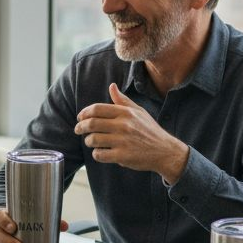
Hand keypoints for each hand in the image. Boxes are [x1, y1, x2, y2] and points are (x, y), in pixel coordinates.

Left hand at [75, 83, 189, 181]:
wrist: (165, 151)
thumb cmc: (150, 130)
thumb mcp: (139, 112)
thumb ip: (123, 100)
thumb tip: (112, 86)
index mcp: (126, 113)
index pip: (97, 109)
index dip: (84, 113)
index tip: (80, 117)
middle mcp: (124, 125)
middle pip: (92, 124)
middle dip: (80, 127)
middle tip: (78, 130)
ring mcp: (123, 141)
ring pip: (93, 139)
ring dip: (88, 141)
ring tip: (90, 141)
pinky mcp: (123, 156)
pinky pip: (100, 154)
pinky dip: (96, 154)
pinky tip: (100, 152)